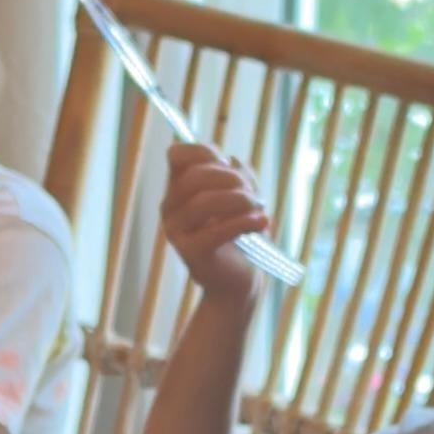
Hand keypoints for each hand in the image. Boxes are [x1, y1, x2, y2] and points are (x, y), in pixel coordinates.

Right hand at [161, 140, 275, 296]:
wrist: (238, 281)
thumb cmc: (239, 237)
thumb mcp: (242, 199)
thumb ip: (239, 176)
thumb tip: (234, 160)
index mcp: (178, 191)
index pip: (177, 156)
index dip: (204, 152)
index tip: (227, 164)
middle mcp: (170, 209)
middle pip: (194, 177)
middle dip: (230, 179)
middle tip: (252, 195)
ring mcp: (177, 232)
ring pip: (204, 202)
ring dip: (239, 200)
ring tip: (259, 209)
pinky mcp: (191, 253)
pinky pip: (217, 230)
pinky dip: (245, 222)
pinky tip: (262, 222)